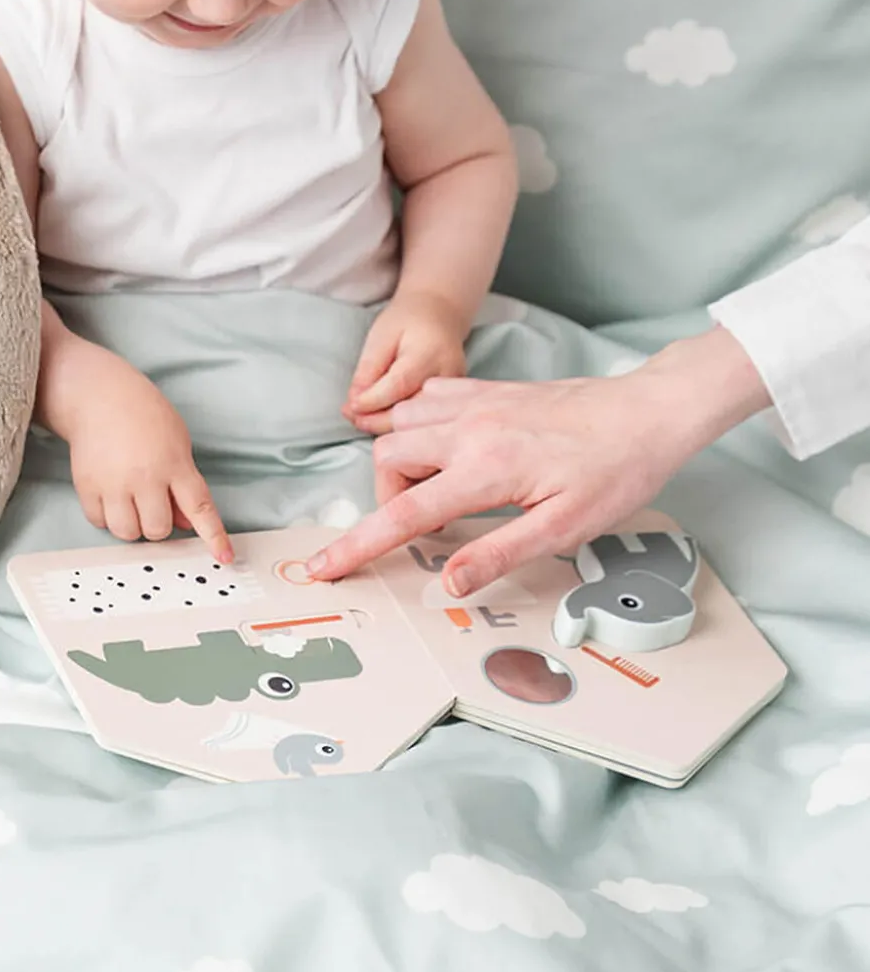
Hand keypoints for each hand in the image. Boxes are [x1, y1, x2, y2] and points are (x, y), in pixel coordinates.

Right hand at [63, 353, 232, 563]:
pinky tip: (110, 495)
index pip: (200, 508)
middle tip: (152, 502)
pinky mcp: (87, 487)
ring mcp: (113, 484)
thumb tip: (186, 522)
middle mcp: (144, 477)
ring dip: (132, 524)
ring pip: (128, 533)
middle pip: (158, 530)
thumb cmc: (143, 413)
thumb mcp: (177, 441)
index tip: (225, 557)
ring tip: (130, 500)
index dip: (214, 536)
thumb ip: (183, 483)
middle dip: (159, 523)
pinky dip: (107, 516)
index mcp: (174, 464)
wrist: (98, 396)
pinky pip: (100, 523)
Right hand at [308, 330, 769, 591]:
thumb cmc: (615, 472)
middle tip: (427, 527)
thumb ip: (499, 553)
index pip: (404, 515)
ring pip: (400, 425)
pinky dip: (419, 425)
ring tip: (441, 490)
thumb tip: (450, 582)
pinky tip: (447, 447)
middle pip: (388, 460)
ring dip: (403, 461)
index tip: (324, 566)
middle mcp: (468, 429)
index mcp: (486, 470)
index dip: (359, 545)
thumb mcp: (565, 528)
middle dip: (389, 497)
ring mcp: (473, 403)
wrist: (646, 411)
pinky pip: (424, 399)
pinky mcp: (484, 389)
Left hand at [343, 291, 467, 433]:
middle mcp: (448, 375)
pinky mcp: (453, 401)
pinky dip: (401, 423)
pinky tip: (379, 417)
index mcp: (430, 353)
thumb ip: (369, 368)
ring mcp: (454, 391)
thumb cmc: (407, 320)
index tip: (351, 407)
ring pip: (419, 421)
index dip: (373, 400)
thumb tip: (356, 403)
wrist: (440, 314)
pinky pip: (425, 419)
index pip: (399, 385)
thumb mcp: (381, 335)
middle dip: (377, 421)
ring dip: (386, 425)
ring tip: (360, 418)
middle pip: (413, 411)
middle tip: (351, 416)